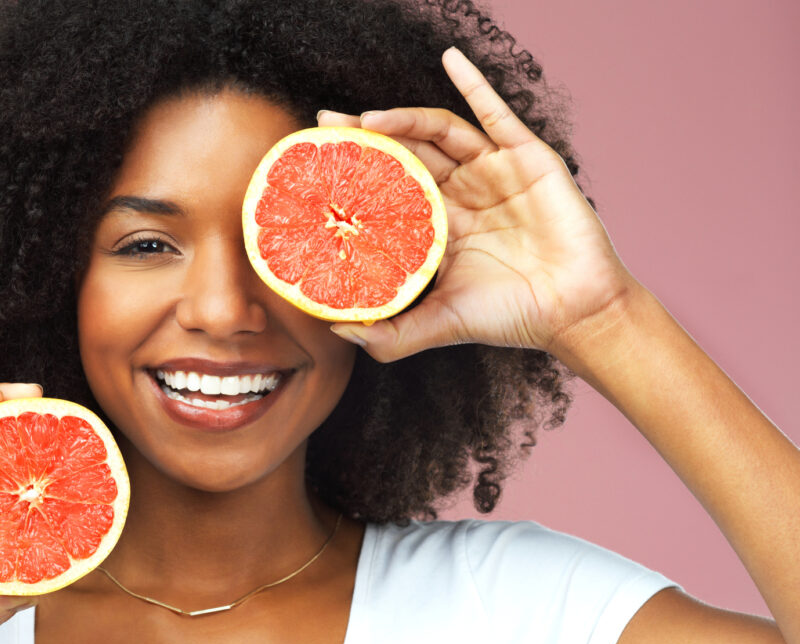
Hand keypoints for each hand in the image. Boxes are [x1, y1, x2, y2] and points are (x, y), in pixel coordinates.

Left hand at [324, 47, 637, 361]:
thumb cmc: (510, 317)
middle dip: (367, 137)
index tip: (318, 163)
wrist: (573, 313)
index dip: (358, 172)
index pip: (390, 186)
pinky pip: (496, 113)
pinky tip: (450, 59)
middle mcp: (463, 193)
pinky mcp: (527, 158)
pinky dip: (474, 83)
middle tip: (327, 126)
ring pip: (440, 132)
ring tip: (367, 117)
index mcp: (440, 224)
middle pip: (407, 152)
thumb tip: (338, 331)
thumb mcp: (439, 324)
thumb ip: (392, 335)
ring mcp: (494, 172)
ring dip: (403, 118)